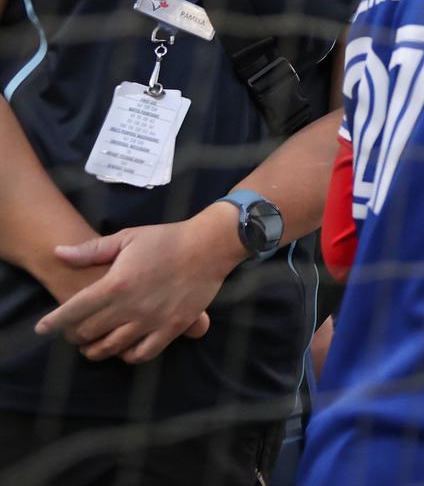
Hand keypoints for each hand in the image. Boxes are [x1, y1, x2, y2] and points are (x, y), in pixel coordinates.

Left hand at [35, 210, 236, 363]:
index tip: (43, 328)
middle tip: (74, 331)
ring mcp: (152, 320)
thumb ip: (91, 250)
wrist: (209, 245)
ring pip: (111, 348)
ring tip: (94, 344)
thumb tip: (58, 253)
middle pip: (87, 333)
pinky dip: (128, 356)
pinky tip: (124, 349)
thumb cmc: (167, 239)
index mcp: (115, 284)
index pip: (72, 311)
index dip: (53, 323)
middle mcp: (130, 307)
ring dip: (96, 349)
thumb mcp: (127, 238)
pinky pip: (143, 354)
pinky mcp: (172, 328)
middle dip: (74, 335)